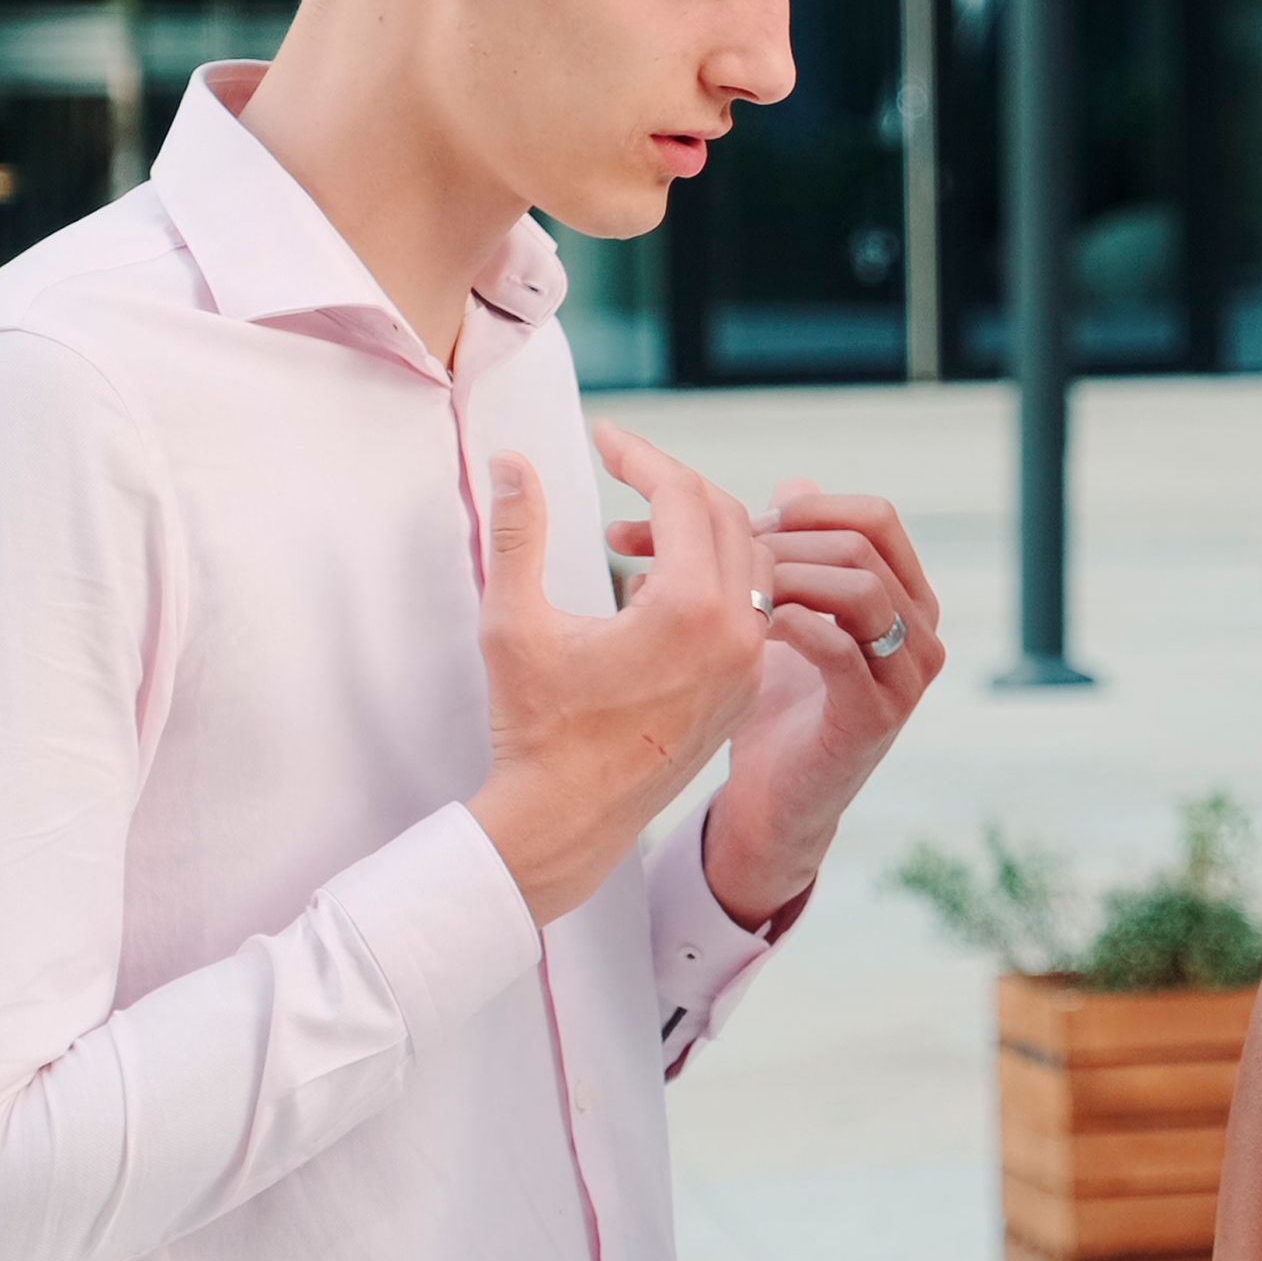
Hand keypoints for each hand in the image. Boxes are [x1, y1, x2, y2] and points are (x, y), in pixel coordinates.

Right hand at [471, 426, 772, 923]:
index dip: (640, 456)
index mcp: (691, 610)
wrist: (567, 824)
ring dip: (699, 531)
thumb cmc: (535, 728)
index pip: (682, 496)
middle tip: (623, 468)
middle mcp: (737, 635)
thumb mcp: (514, 622)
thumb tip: (511, 462)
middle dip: (673, 484)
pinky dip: (712, 578)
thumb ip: (517, 531)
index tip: (604, 436)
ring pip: (749, 561)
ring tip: (634, 531)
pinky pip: (750, 610)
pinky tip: (652, 584)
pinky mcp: (744, 692)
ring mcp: (748, 667)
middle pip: (728, 517)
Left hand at [615, 480, 947, 925]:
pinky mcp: (875, 716)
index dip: (808, 508)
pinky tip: (746, 629)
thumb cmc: (775, 701)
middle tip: (719, 557)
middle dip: (780, 541)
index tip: (745, 521)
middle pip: (861, 545)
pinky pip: (839, 645)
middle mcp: (921, 631)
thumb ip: (794, 550)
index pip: (875, 517)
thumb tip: (793, 482)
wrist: (771, 799)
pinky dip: (788, 624)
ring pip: (858, 586)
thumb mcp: (787, 612)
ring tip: (732, 593)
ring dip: (784, 578)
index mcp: (906, 597)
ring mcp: (905, 676)